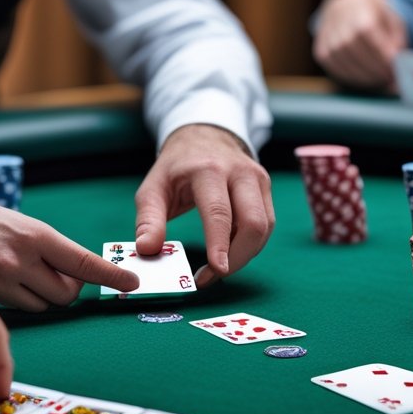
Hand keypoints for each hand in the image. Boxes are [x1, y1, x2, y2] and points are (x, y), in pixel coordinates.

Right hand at [0, 189, 137, 311]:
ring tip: (23, 273)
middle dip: (68, 289)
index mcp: (34, 234)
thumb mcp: (19, 223)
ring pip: (43, 305)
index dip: (110, 275)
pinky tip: (5, 280)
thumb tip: (77, 273)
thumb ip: (47, 247)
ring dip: (42, 296)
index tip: (131, 282)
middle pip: (66, 294)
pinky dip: (21, 301)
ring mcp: (0, 280)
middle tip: (57, 275)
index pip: (82, 261)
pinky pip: (18, 310)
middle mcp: (19, 259)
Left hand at [134, 124, 273, 287]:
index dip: (220, 244)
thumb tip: (146, 250)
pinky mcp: (265, 189)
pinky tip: (229, 251)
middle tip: (212, 277)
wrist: (203, 136)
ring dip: (244, 255)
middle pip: (253, 223)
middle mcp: (239, 172)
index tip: (216, 270)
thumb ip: (148, 220)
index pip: (219, 212)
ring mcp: (257, 179)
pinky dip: (249, 245)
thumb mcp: (153, 188)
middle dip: (238, 257)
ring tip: (217, 268)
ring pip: (264, 227)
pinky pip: (266, 224)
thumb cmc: (176, 168)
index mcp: (208, 169)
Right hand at [311, 0, 405, 90]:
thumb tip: (397, 63)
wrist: (347, 7)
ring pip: (342, 60)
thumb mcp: (392, 20)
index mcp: (358, 8)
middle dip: (373, 67)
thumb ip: (396, 40)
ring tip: (378, 79)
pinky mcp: (320, 51)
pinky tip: (364, 77)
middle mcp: (338, 21)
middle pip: (353, 47)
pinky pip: (333, 68)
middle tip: (389, 78)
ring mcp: (326, 36)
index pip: (366, 30)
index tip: (393, 67)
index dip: (379, 51)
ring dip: (363, 75)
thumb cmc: (374, 16)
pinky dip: (350, 76)